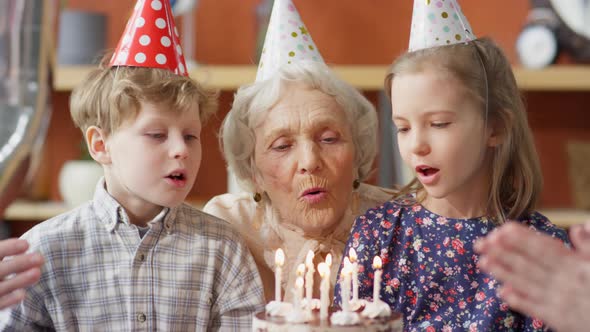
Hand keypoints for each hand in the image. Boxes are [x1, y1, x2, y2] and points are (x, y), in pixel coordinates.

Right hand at [0, 238, 43, 308]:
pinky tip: (22, 294)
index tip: (26, 244)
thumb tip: (29, 249)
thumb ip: (7, 252)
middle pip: (0, 269)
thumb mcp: (2, 260)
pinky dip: (9, 300)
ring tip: (37, 273)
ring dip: (18, 281)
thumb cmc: (1, 267)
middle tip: (40, 258)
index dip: (9, 248)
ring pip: (1, 287)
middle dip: (19, 263)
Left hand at [475, 222, 589, 331]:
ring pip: (527, 285)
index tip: (502, 229)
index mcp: (577, 267)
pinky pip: (536, 309)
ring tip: (483, 262)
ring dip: (504, 273)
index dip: (522, 239)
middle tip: (481, 242)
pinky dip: (519, 301)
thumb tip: (578, 228)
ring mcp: (560, 302)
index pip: (545, 249)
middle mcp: (565, 283)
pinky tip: (502, 293)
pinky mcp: (560, 319)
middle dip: (503, 252)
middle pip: (529, 265)